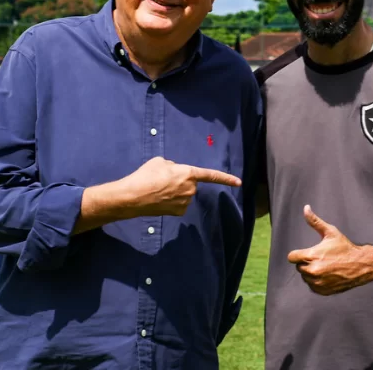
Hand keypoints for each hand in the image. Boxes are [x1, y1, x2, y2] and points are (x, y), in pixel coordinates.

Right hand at [113, 156, 240, 216]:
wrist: (134, 196)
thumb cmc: (146, 175)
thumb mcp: (160, 161)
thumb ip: (174, 166)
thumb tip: (175, 172)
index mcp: (188, 173)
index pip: (211, 176)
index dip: (225, 178)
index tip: (239, 182)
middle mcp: (191, 189)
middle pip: (190, 183)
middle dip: (180, 181)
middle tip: (162, 180)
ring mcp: (185, 202)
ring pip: (184, 194)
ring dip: (175, 191)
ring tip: (157, 189)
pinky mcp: (178, 212)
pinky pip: (178, 204)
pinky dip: (171, 202)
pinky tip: (159, 199)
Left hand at [286, 205, 372, 295]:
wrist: (361, 265)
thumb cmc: (345, 247)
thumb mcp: (330, 232)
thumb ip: (315, 221)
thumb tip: (306, 208)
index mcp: (312, 256)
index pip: (292, 257)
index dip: (298, 254)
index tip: (306, 253)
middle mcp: (313, 271)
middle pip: (299, 267)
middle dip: (306, 262)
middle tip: (320, 258)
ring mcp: (318, 282)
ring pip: (305, 277)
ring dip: (311, 272)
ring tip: (325, 266)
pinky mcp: (323, 290)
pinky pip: (312, 286)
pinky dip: (317, 282)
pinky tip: (327, 275)